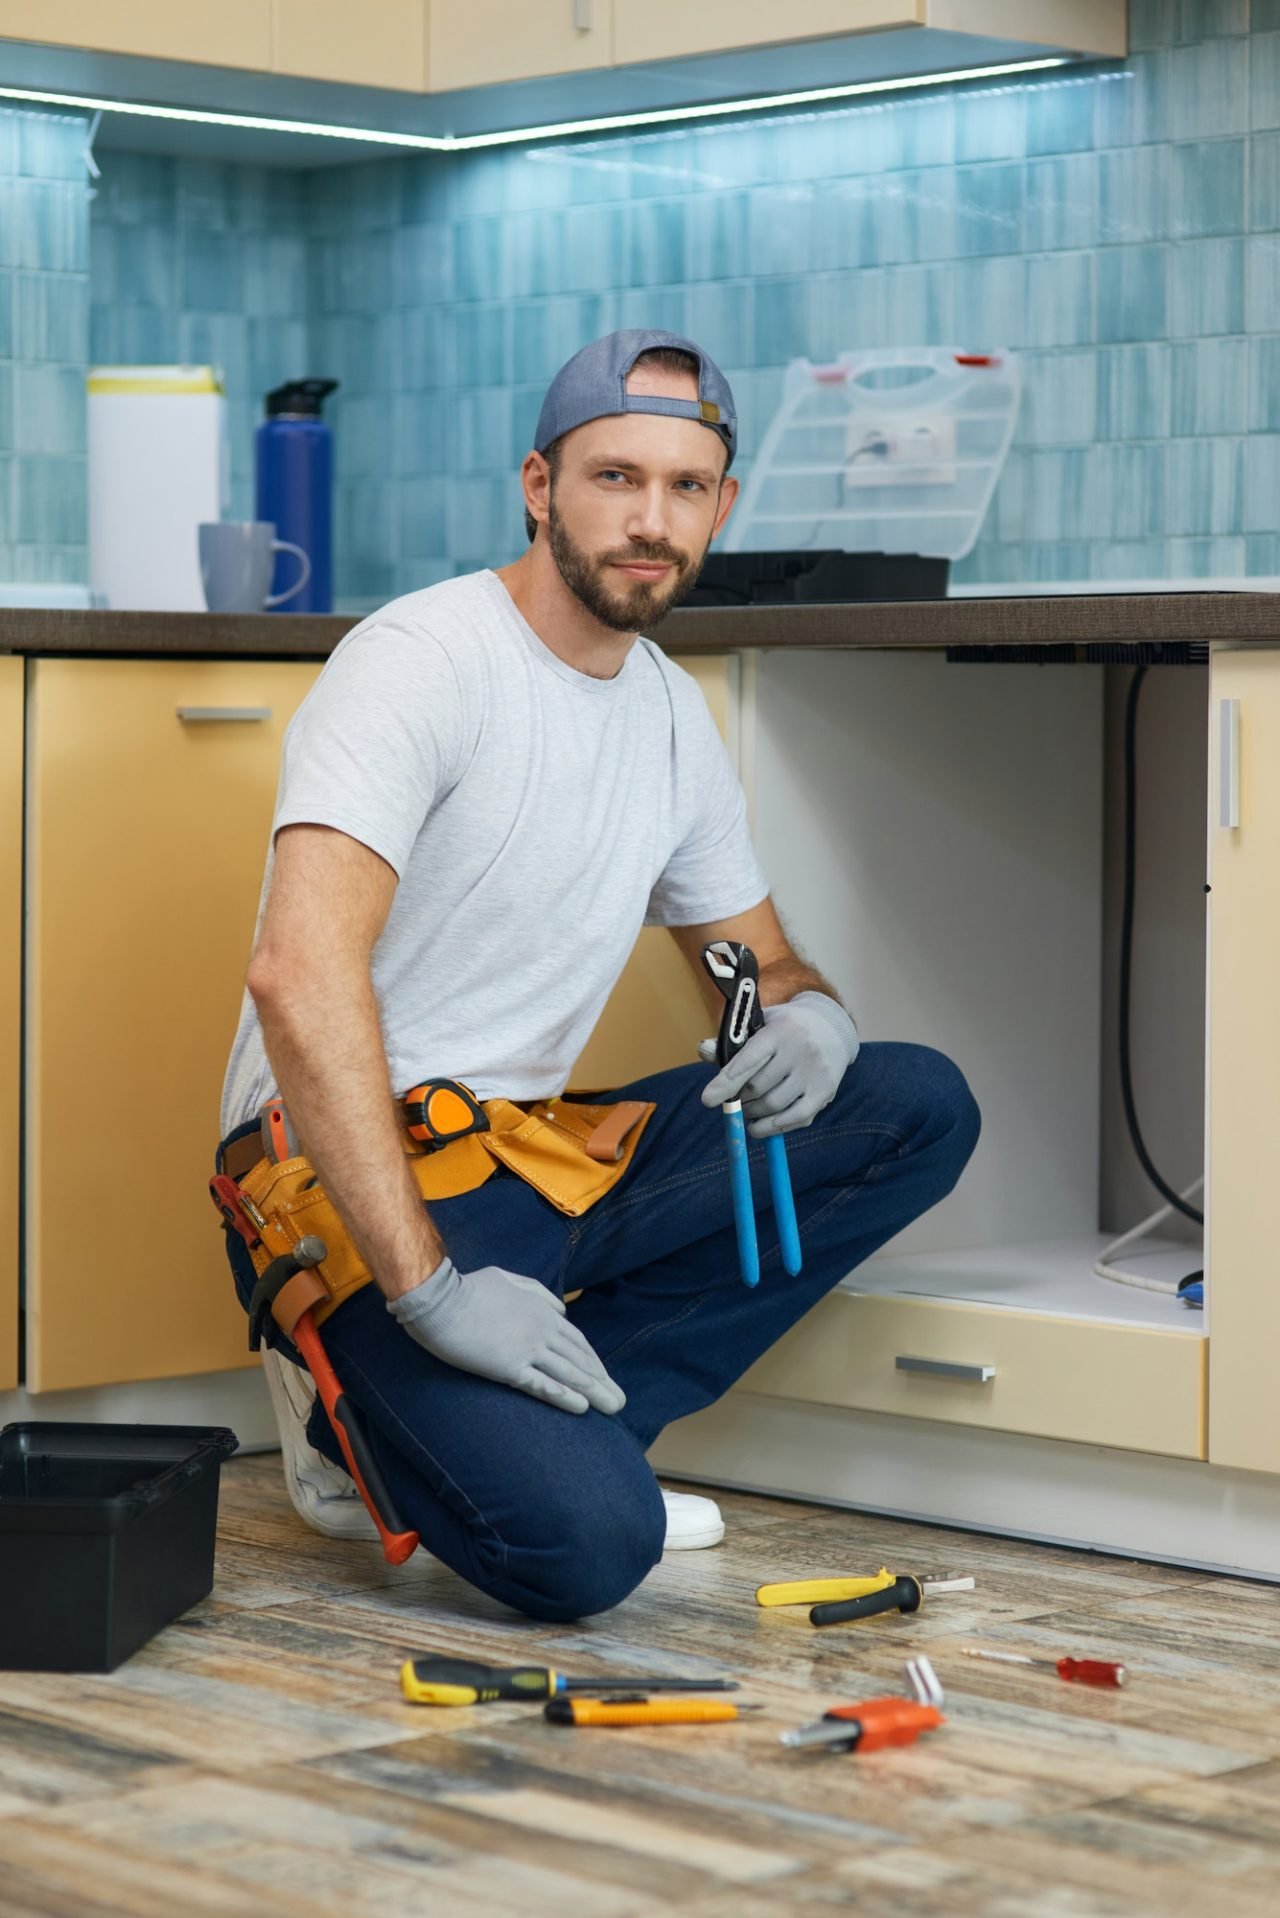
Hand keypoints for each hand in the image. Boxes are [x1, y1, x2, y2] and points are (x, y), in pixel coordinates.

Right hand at [387, 1258, 625, 1416]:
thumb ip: (538, 1292)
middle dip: (602, 1381)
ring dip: (595, 1392)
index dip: (592, 1360)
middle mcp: (542, 1330)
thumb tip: (560, 1309)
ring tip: (612, 1408)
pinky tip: (582, 1408)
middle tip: (619, 1401)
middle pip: (580, 1359)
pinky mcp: (509, 1367)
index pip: (576, 1340)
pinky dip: (565, 1397)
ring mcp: (528, 1349)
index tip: (603, 1376)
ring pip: (570, 1374)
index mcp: (542, 1310)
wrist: (440, 1299)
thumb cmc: (469, 1287)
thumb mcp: (510, 1279)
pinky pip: (544, 1385)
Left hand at [699, 991, 859, 1138]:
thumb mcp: (760, 1024)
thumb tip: (703, 1050)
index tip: (708, 1099)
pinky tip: (758, 1127)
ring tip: (746, 1109)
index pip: (748, 1060)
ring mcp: (815, 1073)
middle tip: (733, 1099)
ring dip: (751, 1113)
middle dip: (738, 1097)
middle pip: (757, 1087)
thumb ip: (731, 1041)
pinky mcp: (825, 1092)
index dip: (726, 1082)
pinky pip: (795, 1118)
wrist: (833, 1027)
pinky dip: (772, 1128)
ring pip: (773, 1105)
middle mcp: (800, 1050)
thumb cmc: (786, 1027)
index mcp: (780, 1030)